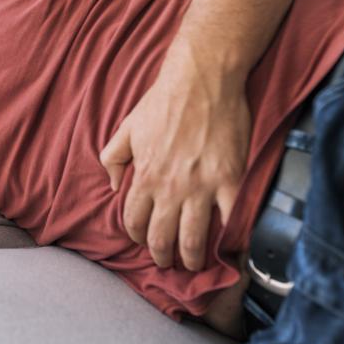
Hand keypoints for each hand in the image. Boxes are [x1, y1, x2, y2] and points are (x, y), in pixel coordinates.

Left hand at [98, 67, 250, 270]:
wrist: (201, 80)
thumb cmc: (162, 101)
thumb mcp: (126, 127)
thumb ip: (112, 157)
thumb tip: (111, 185)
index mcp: (144, 175)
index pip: (134, 220)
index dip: (137, 237)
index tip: (144, 241)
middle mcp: (170, 187)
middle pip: (162, 238)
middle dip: (162, 256)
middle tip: (168, 262)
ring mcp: (202, 186)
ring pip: (194, 239)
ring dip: (193, 259)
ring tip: (195, 264)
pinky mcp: (231, 180)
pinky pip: (232, 220)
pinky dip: (231, 239)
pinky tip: (229, 247)